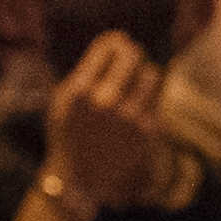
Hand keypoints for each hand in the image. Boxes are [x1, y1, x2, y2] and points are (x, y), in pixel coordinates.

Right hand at [42, 33, 180, 214]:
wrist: (80, 180)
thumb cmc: (70, 132)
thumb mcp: (64, 99)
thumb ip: (87, 68)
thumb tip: (119, 39)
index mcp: (79, 90)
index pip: (111, 45)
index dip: (116, 42)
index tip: (117, 46)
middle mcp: (105, 101)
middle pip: (133, 54)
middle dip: (131, 54)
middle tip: (130, 58)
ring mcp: (129, 116)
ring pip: (152, 73)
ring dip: (143, 75)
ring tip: (132, 85)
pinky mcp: (148, 130)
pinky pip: (157, 97)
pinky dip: (148, 98)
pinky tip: (135, 107)